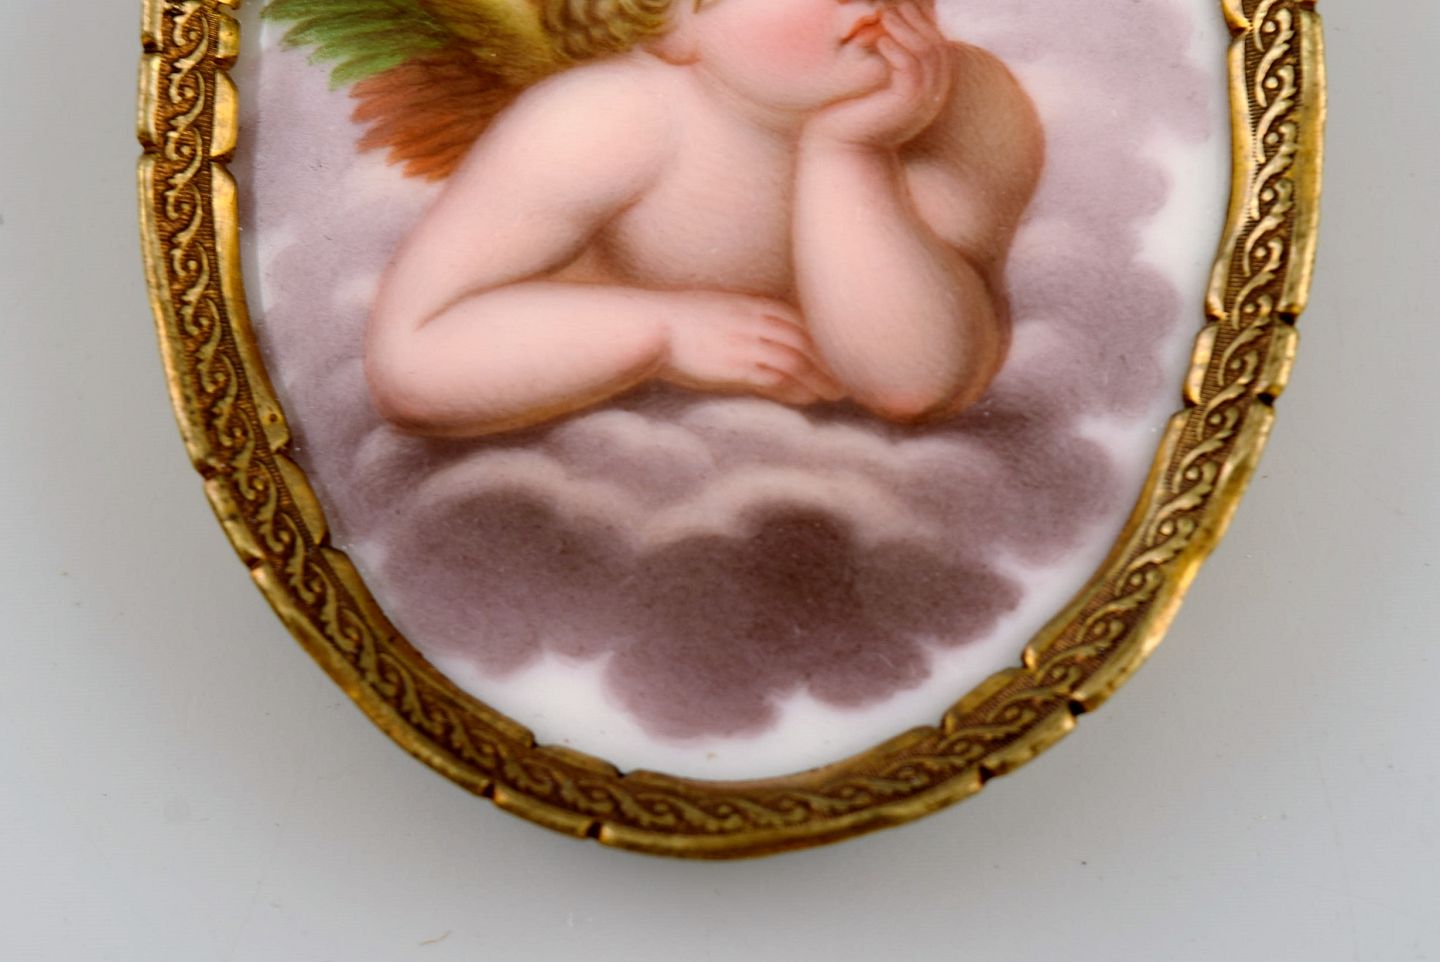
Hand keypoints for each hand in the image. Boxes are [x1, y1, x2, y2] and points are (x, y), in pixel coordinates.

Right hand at [659, 292, 845, 405]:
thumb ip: (740, 318)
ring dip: (819, 378)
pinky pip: (775, 377)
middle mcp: (752, 320)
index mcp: (749, 303)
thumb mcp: (714, 309)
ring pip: (796, 359)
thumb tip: (756, 335)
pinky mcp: (733, 364)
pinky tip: (807, 400)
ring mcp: (744, 341)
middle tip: (849, 381)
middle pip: (805, 340)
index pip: (799, 320)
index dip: (822, 341)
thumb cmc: (674, 322)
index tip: (839, 358)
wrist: (645, 326)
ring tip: (835, 396)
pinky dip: (796, 389)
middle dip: (830, 362)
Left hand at [807, 2, 952, 149]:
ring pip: (926, 54)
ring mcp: (924, 100)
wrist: (844, 148)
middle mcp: (934, 93)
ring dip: (906, 30)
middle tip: (894, 2)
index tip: (901, 4)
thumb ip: (889, 55)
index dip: (922, 20)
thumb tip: (886, 23)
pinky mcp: (907, 105)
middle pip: (936, 44)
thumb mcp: (874, 79)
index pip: (936, 43)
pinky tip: (880, 40)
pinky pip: (911, 70)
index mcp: (930, 86)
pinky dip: (897, 51)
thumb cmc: (853, 111)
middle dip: (916, 19)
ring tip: (884, 14)